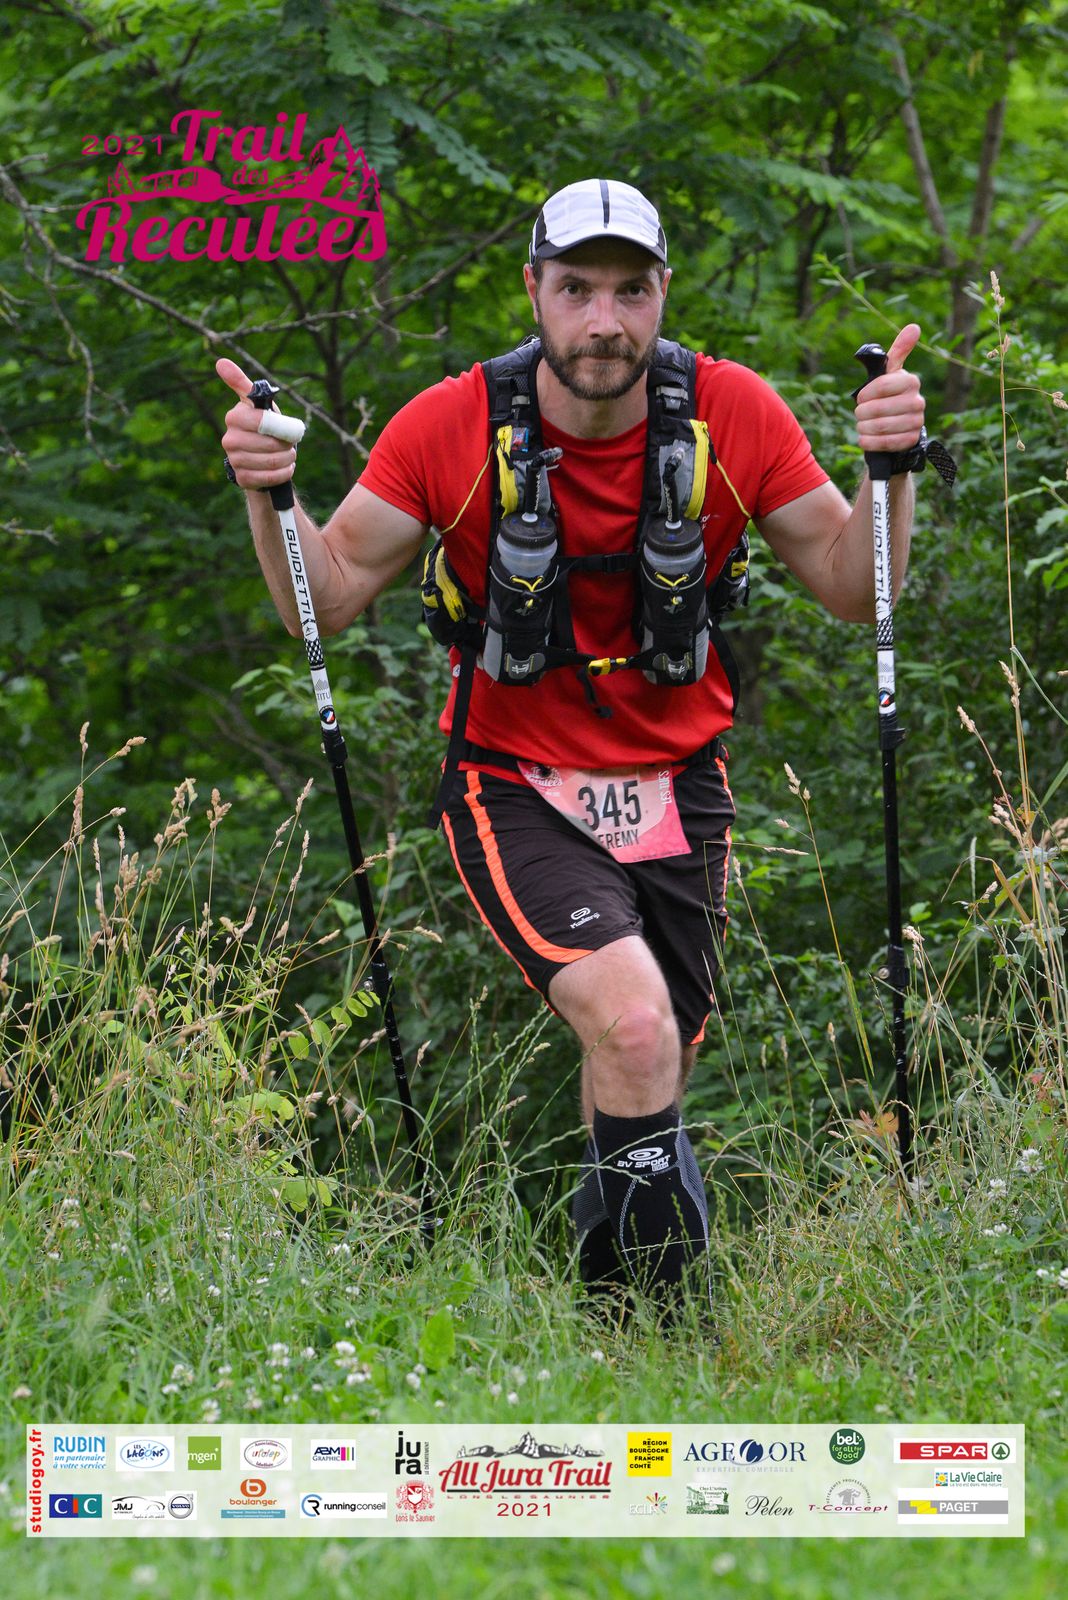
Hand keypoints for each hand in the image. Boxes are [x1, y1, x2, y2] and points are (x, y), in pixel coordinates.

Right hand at [216, 357, 296, 489]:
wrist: (262, 457)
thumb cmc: (263, 425)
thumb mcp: (257, 404)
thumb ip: (242, 383)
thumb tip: (221, 362)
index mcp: (234, 417)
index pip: (262, 422)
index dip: (280, 427)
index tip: (285, 428)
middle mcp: (229, 439)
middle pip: (270, 445)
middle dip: (287, 445)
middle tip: (289, 444)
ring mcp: (234, 460)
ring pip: (272, 462)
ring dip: (288, 459)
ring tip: (288, 455)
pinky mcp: (242, 478)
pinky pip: (270, 477)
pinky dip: (284, 473)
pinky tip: (284, 468)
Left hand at [853, 323, 924, 452]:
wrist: (896, 427)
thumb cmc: (888, 396)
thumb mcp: (890, 373)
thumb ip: (898, 351)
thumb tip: (914, 327)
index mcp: (911, 382)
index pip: (880, 386)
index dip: (865, 394)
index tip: (861, 397)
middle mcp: (918, 401)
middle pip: (877, 409)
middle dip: (861, 413)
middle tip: (860, 414)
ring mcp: (916, 422)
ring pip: (879, 427)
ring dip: (864, 427)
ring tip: (863, 425)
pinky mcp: (910, 441)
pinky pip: (883, 443)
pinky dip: (868, 441)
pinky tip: (866, 438)